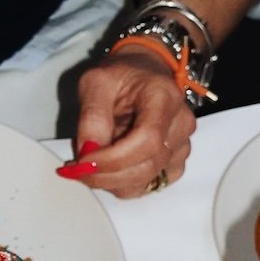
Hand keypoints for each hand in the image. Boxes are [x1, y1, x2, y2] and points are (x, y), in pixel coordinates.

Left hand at [71, 55, 195, 198]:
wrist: (144, 74)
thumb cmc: (122, 75)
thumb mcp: (96, 81)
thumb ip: (92, 115)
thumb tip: (88, 152)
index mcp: (165, 97)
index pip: (146, 140)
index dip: (113, 159)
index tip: (83, 162)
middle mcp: (181, 124)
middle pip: (147, 167)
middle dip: (107, 175)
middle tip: (77, 170)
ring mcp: (182, 146)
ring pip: (145, 181)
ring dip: (112, 180)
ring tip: (94, 160)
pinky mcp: (176, 163)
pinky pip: (149, 185)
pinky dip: (124, 183)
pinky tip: (112, 166)